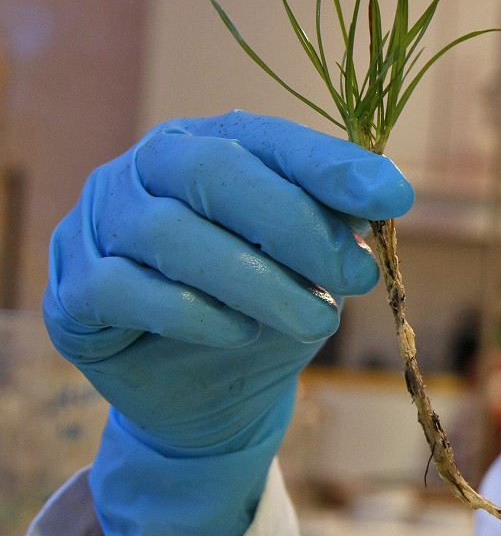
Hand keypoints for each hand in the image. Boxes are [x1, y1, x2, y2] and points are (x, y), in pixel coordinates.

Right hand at [44, 111, 412, 535]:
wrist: (206, 395)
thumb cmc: (264, 310)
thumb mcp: (310, 268)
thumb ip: (333, 226)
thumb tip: (382, 195)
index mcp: (211, 144)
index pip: (270, 140)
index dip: (332, 165)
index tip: (394, 197)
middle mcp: (147, 169)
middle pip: (214, 172)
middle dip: (296, 225)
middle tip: (357, 277)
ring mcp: (99, 223)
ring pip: (170, 233)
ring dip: (257, 281)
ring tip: (316, 320)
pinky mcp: (72, 289)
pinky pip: (122, 288)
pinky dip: (189, 312)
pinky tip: (236, 332)